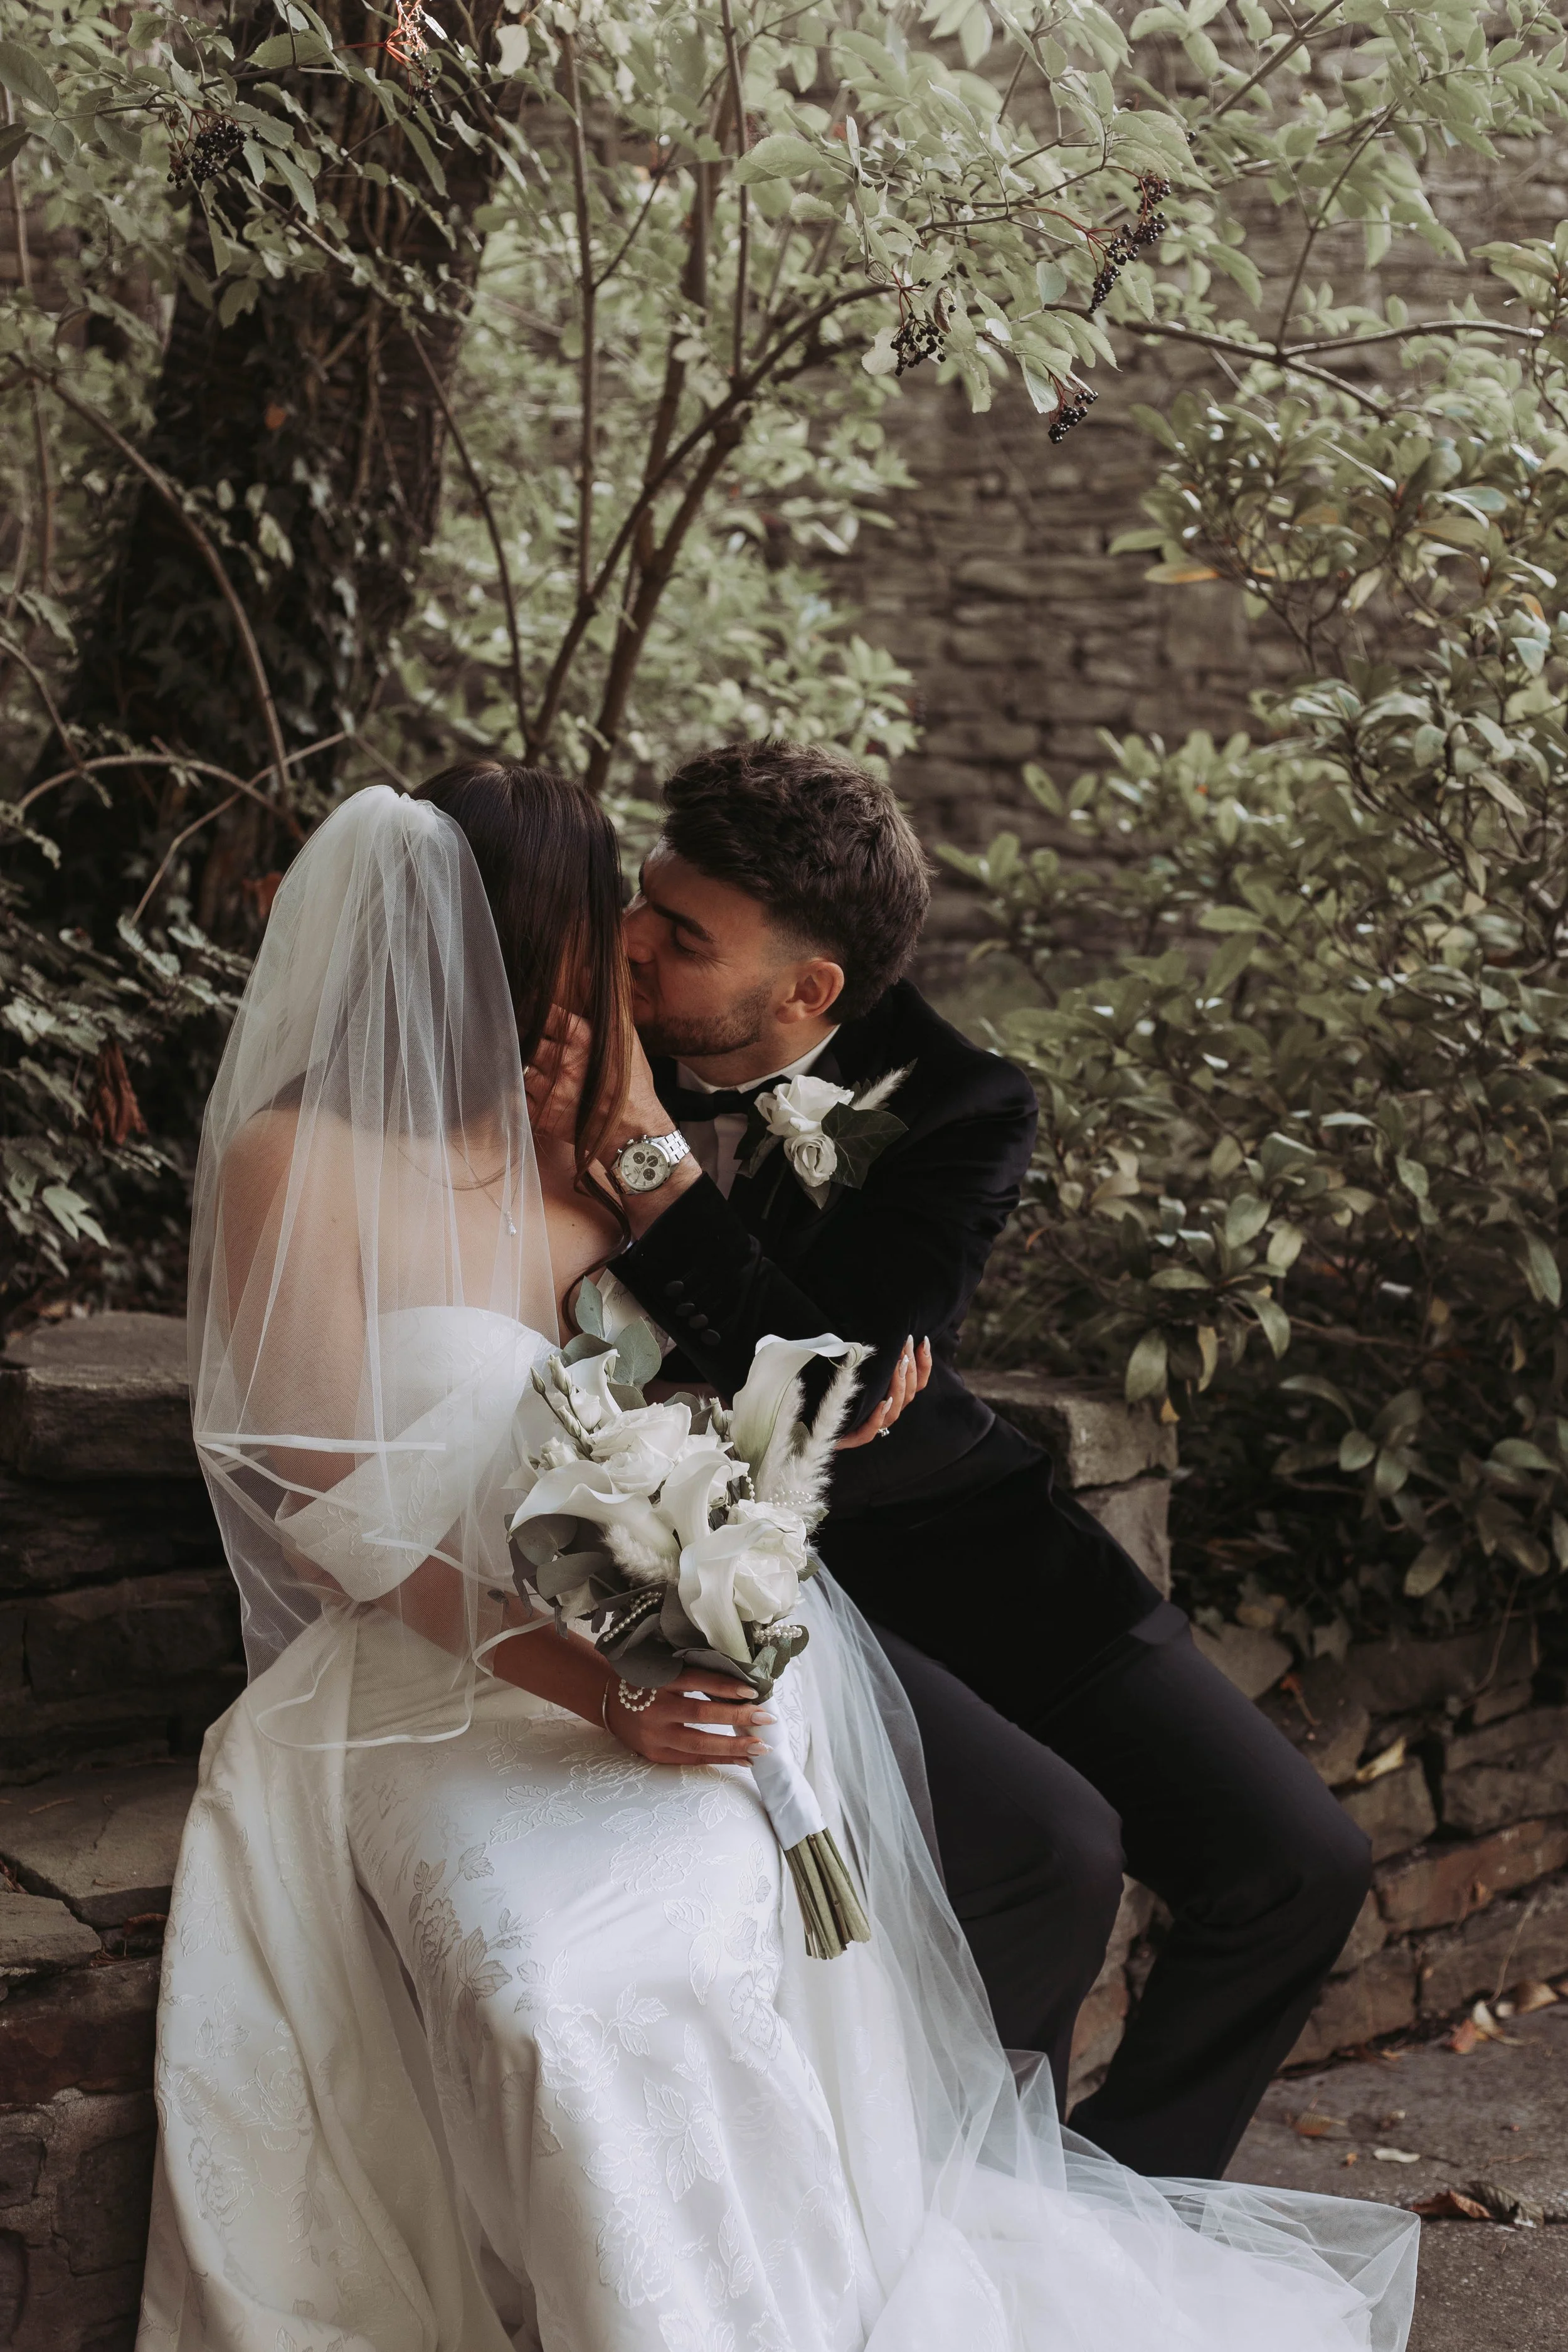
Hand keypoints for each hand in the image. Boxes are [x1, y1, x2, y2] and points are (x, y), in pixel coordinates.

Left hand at [524, 1004, 673, 1155]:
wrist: (632, 1131)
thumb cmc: (631, 1083)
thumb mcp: (624, 1037)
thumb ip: (602, 1003)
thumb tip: (582, 971)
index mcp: (582, 1039)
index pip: (545, 1014)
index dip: (534, 1009)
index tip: (530, 1009)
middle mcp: (563, 1062)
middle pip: (525, 1038)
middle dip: (523, 1035)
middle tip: (523, 1034)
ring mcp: (549, 1090)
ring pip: (519, 1066)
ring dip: (520, 1062)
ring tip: (525, 1060)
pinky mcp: (541, 1114)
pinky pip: (516, 1096)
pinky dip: (518, 1090)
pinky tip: (526, 1086)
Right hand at [602, 1669, 773, 1765]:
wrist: (607, 1699)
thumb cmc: (644, 1678)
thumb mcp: (663, 1666)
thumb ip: (693, 1670)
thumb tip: (739, 1680)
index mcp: (657, 1680)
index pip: (696, 1681)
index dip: (725, 1686)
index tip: (753, 1690)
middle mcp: (654, 1709)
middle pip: (700, 1715)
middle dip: (737, 1717)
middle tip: (766, 1718)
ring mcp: (654, 1736)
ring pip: (698, 1744)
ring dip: (733, 1747)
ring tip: (761, 1747)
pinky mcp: (654, 1754)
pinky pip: (691, 1760)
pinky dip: (719, 1760)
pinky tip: (743, 1760)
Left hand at [835, 1334, 930, 1450]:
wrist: (808, 1414)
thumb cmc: (832, 1382)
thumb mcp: (854, 1361)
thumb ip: (870, 1352)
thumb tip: (882, 1326)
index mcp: (889, 1394)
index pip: (916, 1383)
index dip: (923, 1364)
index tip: (923, 1340)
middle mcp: (884, 1410)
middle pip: (908, 1394)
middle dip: (910, 1368)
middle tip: (905, 1345)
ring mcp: (870, 1425)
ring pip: (894, 1411)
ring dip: (898, 1387)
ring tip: (898, 1366)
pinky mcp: (852, 1437)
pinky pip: (869, 1432)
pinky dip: (877, 1418)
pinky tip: (882, 1403)